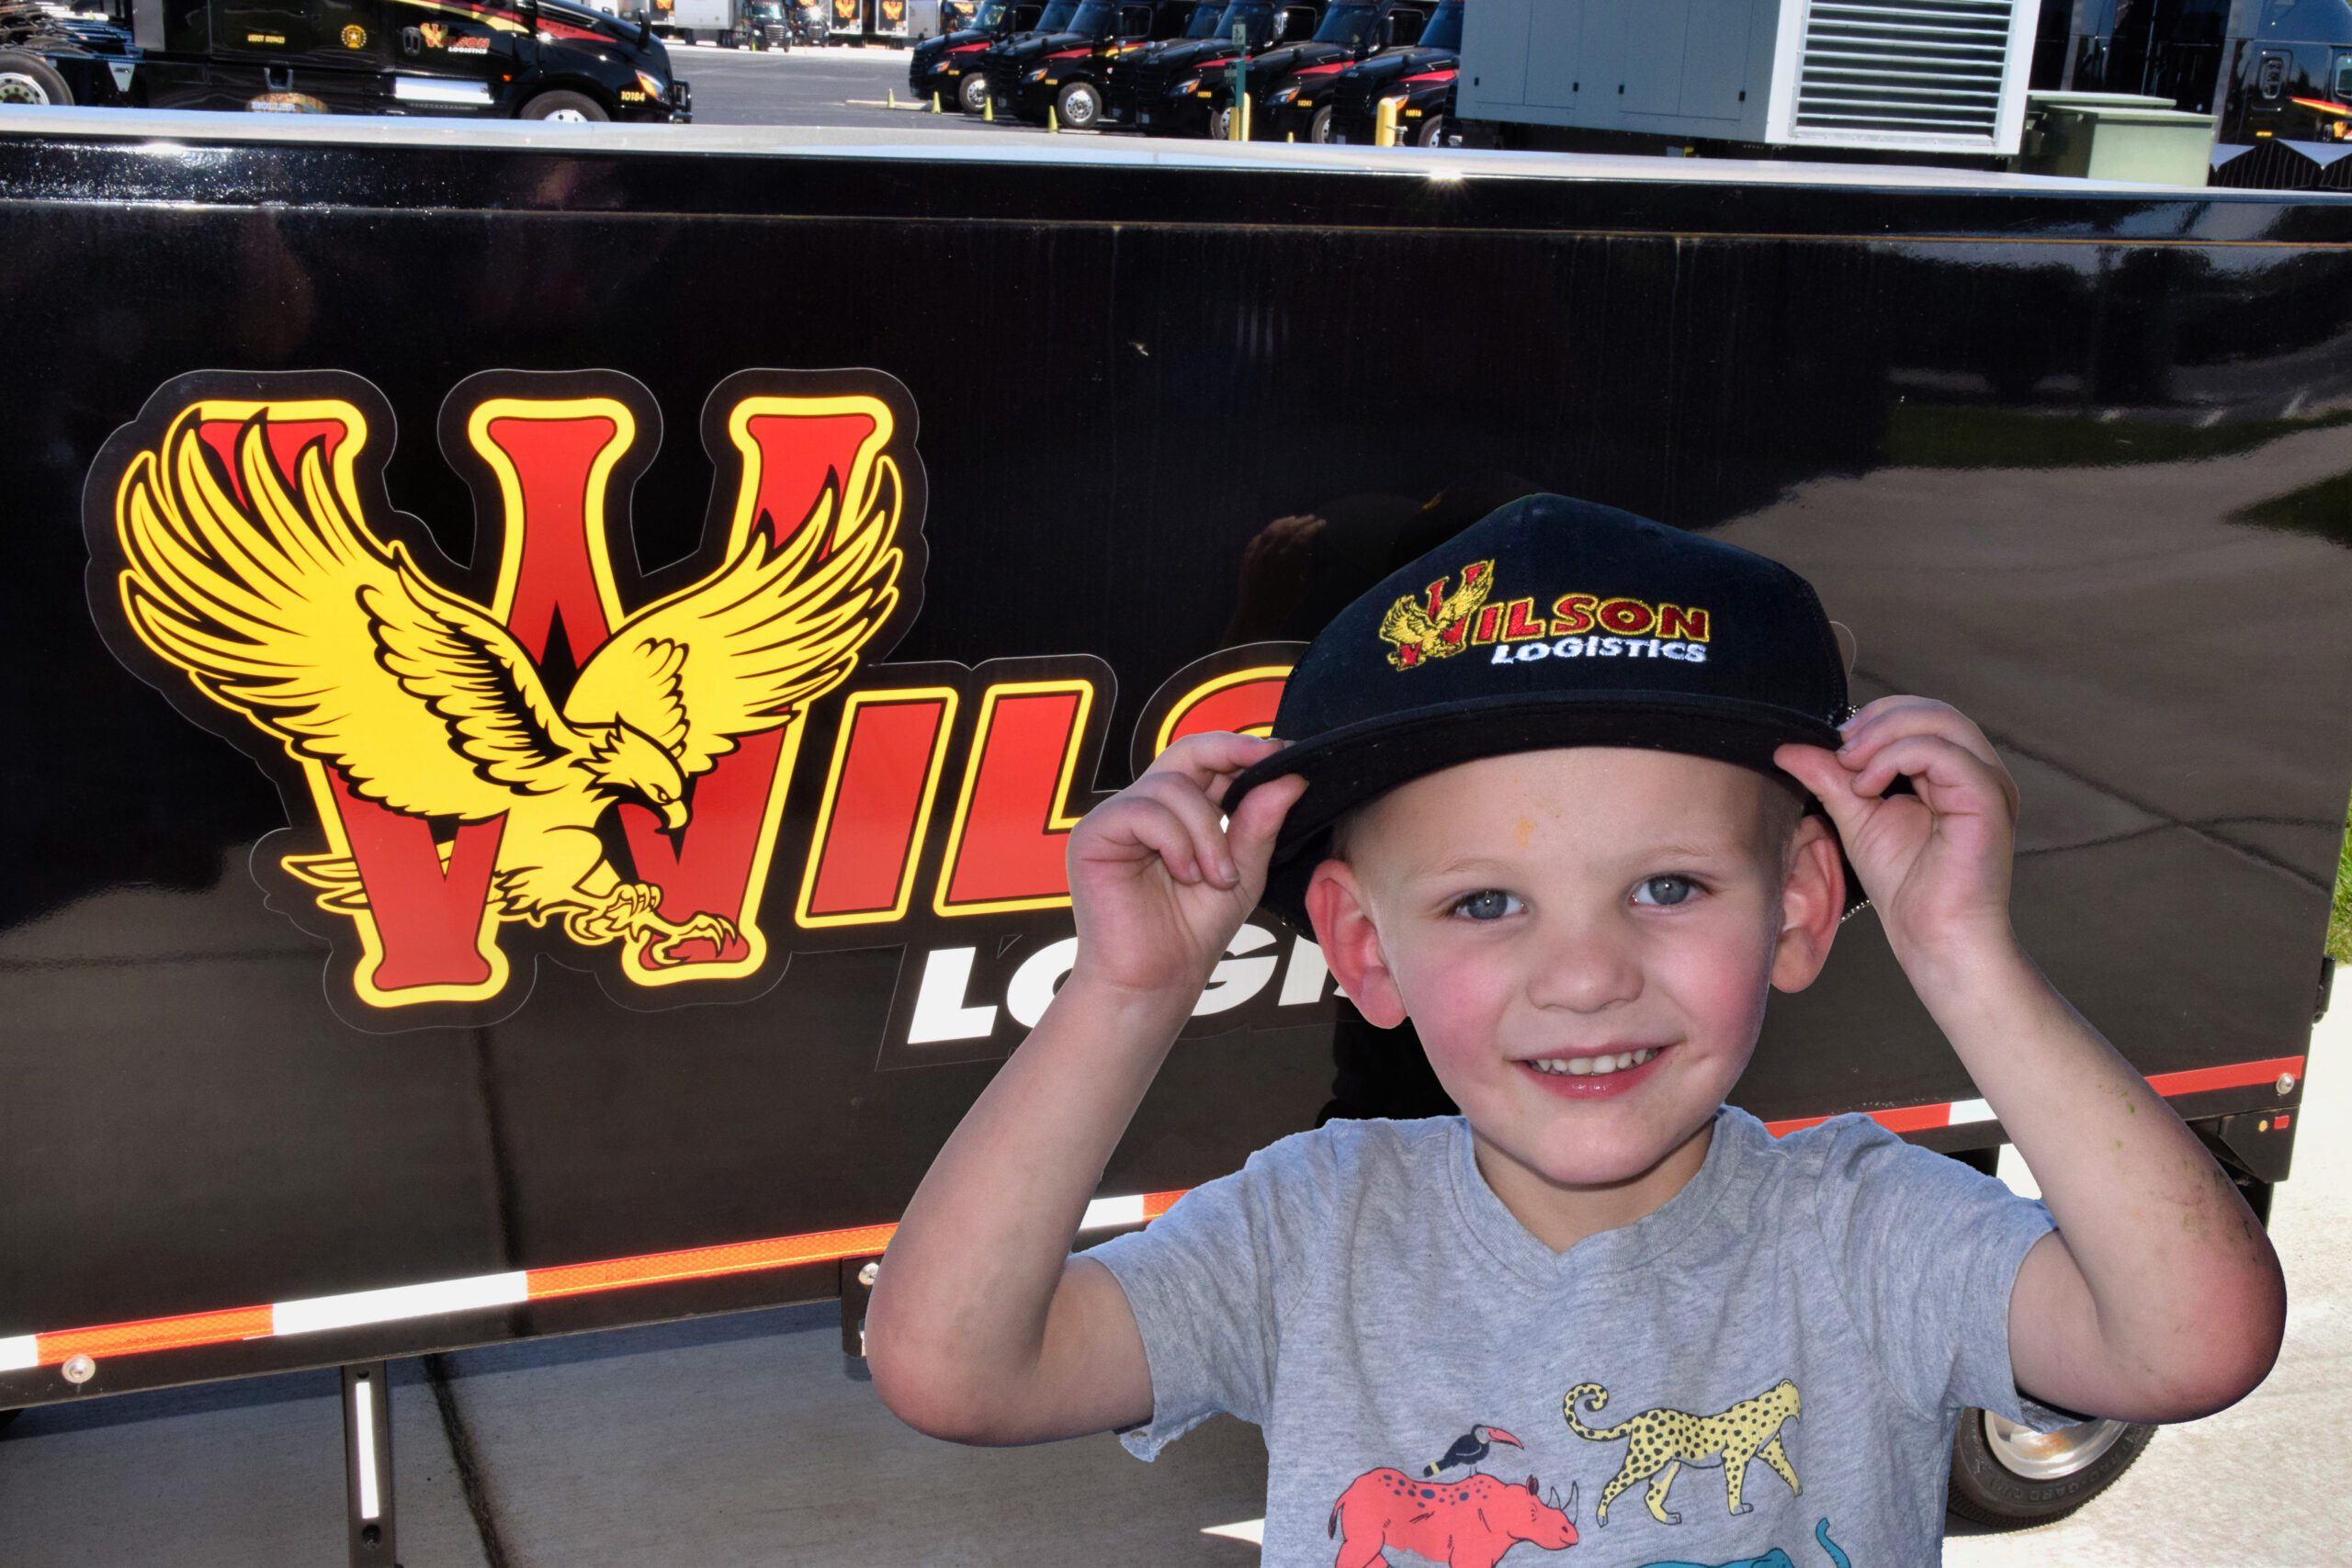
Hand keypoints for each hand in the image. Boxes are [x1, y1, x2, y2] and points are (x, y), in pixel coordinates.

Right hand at [1066, 732, 1308, 1004]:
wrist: (1155, 981)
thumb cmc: (1191, 933)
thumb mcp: (1242, 873)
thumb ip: (1260, 824)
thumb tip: (1290, 777)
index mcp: (1177, 813)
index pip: (1206, 761)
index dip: (1242, 750)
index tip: (1284, 755)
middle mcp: (1144, 808)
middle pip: (1185, 752)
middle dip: (1231, 753)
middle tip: (1270, 763)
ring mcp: (1116, 819)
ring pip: (1172, 788)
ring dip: (1208, 832)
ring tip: (1217, 877)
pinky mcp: (1094, 835)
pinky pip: (1144, 812)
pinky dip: (1176, 843)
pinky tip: (1186, 875)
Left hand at [1773, 695, 2021, 967]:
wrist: (1933, 937)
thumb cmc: (1905, 887)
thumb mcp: (1856, 818)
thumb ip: (1830, 779)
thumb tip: (1789, 747)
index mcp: (1954, 772)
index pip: (1920, 715)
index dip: (1874, 719)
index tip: (1835, 745)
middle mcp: (1977, 771)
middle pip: (1932, 710)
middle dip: (1877, 720)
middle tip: (1840, 748)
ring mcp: (1987, 783)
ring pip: (1941, 721)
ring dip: (1884, 734)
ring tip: (1849, 765)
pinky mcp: (1987, 799)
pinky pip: (1943, 752)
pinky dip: (1897, 757)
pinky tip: (1868, 786)